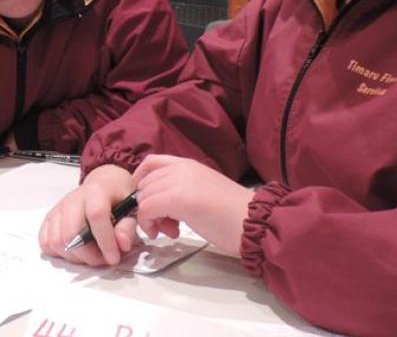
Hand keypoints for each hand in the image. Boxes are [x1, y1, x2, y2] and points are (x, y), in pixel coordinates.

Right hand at [39, 164, 137, 265]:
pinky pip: (46, 242)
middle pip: (71, 233)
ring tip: (90, 255)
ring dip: (75, 257)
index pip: (96, 215)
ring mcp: (58, 209)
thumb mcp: (131, 208)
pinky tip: (75, 251)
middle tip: (103, 259)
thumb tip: (122, 244)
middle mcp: (73, 199)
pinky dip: (59, 253)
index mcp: (96, 192)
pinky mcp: (49, 219)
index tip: (113, 258)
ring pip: (57, 241)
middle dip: (88, 255)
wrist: (103, 184)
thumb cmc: (117, 197)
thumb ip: (127, 227)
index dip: (105, 241)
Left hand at [133, 155, 253, 255]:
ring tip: (169, 230)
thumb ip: (180, 189)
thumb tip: (159, 202)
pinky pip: (147, 209)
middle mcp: (181, 168)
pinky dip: (149, 224)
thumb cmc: (233, 214)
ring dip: (150, 218)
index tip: (148, 202)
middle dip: (148, 206)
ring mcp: (179, 181)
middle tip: (166, 225)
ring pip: (143, 197)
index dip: (142, 183)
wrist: (254, 223)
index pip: (151, 164)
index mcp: (188, 164)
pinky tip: (168, 234)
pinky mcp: (179, 199)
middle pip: (144, 183)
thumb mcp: (202, 191)